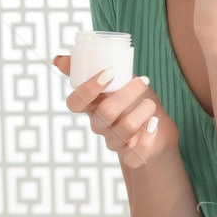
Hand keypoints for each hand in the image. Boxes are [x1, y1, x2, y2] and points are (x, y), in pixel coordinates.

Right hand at [54, 55, 177, 171]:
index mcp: (91, 107)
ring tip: (150, 103)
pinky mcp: (132, 156)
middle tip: (142, 81)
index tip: (110, 72)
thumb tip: (58, 60)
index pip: (75, 102)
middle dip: (126, 94)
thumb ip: (91, 67)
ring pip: (124, 129)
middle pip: (105, 113)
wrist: (157, 126)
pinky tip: (154, 123)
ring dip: (141, 112)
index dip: (89, 89)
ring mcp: (115, 142)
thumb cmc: (133, 100)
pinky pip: (135, 153)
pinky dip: (148, 136)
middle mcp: (100, 125)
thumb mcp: (117, 79)